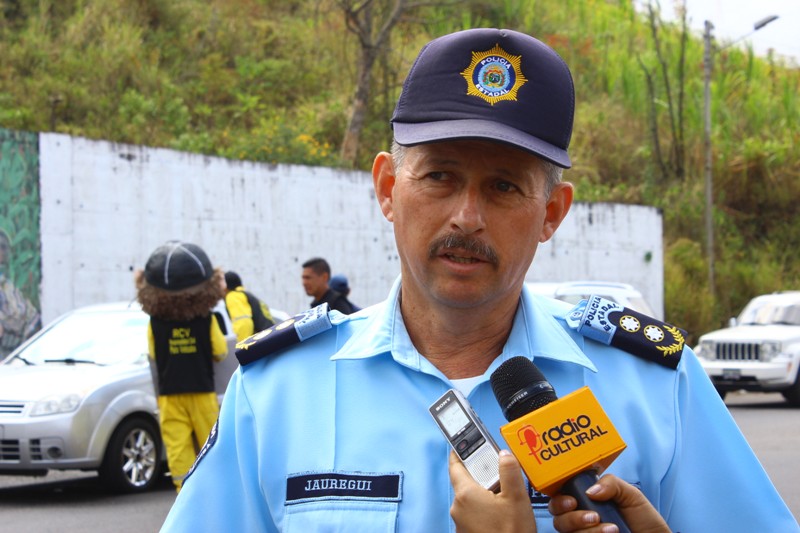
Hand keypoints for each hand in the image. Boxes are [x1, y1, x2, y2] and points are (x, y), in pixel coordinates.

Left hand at [449, 449, 535, 532]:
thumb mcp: (516, 498)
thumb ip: (509, 471)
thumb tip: (504, 454)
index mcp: (465, 494)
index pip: (455, 466)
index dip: (459, 453)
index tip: (464, 443)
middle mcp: (458, 508)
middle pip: (466, 482)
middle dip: (482, 475)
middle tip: (499, 472)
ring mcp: (461, 523)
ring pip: (471, 499)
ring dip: (485, 494)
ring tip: (505, 496)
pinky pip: (473, 514)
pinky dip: (484, 509)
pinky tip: (501, 512)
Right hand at [549, 474, 669, 532]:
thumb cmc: (644, 519)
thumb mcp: (630, 494)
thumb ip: (611, 484)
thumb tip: (590, 490)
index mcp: (586, 501)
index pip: (560, 498)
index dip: (559, 499)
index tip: (572, 501)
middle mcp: (581, 519)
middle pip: (558, 518)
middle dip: (572, 518)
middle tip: (593, 517)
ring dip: (588, 531)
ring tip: (611, 529)